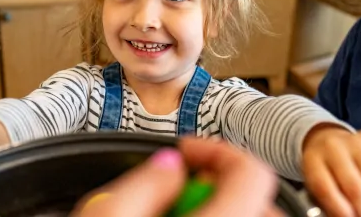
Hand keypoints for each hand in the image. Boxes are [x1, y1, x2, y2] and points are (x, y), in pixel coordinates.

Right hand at [72, 138, 281, 216]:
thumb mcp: (102, 215)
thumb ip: (142, 183)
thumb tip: (171, 167)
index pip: (254, 173)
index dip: (219, 150)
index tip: (185, 150)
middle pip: (258, 199)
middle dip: (218, 180)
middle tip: (175, 184)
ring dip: (220, 204)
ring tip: (173, 210)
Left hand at [302, 125, 360, 216]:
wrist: (329, 143)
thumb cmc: (326, 172)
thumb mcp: (318, 185)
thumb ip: (330, 202)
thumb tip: (349, 216)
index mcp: (312, 161)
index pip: (325, 188)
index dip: (340, 210)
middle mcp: (332, 147)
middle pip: (355, 187)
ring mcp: (355, 140)